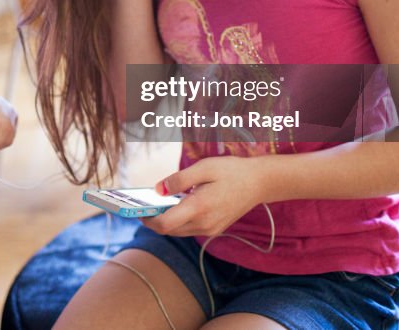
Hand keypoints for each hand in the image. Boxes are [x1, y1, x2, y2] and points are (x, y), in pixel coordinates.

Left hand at [141, 156, 267, 237]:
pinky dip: (179, 220)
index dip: (148, 220)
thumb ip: (178, 180)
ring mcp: (211, 229)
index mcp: (199, 208)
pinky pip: (190, 229)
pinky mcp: (215, 229)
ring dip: (166, 220)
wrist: (259, 183)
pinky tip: (178, 205)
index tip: (138, 210)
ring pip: (179, 231)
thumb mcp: (203, 167)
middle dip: (154, 219)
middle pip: (169, 230)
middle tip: (144, 205)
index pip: (164, 225)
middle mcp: (204, 224)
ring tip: (159, 203)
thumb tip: (158, 190)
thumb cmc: (231, 171)